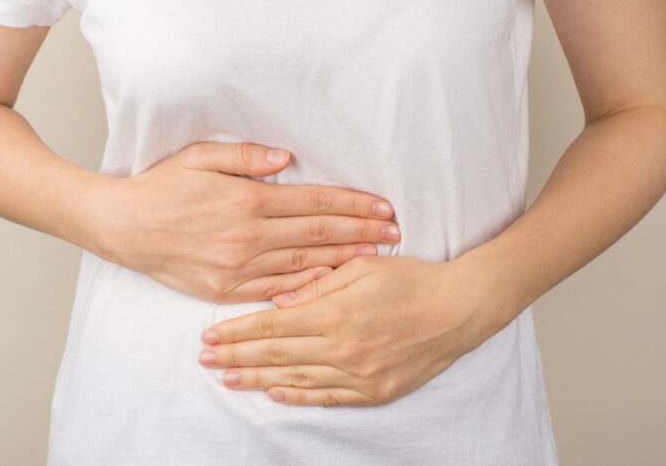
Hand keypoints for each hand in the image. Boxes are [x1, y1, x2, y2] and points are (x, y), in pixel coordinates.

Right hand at [84, 141, 401, 303]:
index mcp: (246, 201)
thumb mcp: (200, 157)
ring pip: (303, 265)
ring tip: (377, 256)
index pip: (313, 203)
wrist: (122, 228)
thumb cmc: (161, 187)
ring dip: (344, 260)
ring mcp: (236, 268)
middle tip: (396, 232)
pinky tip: (333, 283)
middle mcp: (246, 237)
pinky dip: (308, 287)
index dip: (352, 205)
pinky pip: (276, 290)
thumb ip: (246, 157)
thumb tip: (287, 159)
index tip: (382, 206)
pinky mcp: (225, 290)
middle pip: (317, 235)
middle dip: (361, 232)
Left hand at [197, 254, 517, 406]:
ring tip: (229, 378)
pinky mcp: (375, 391)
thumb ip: (319, 285)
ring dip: (258, 379)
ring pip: (297, 379)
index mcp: (337, 313)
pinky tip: (275, 392)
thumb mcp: (364, 267)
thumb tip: (279, 300)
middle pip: (277, 354)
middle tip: (205, 360)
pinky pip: (328, 397)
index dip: (238, 331)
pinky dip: (299, 395)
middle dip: (236, 356)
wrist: (460, 310)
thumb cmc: (412, 279)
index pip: (273, 325)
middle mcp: (344, 348)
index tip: (210, 335)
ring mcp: (360, 374)